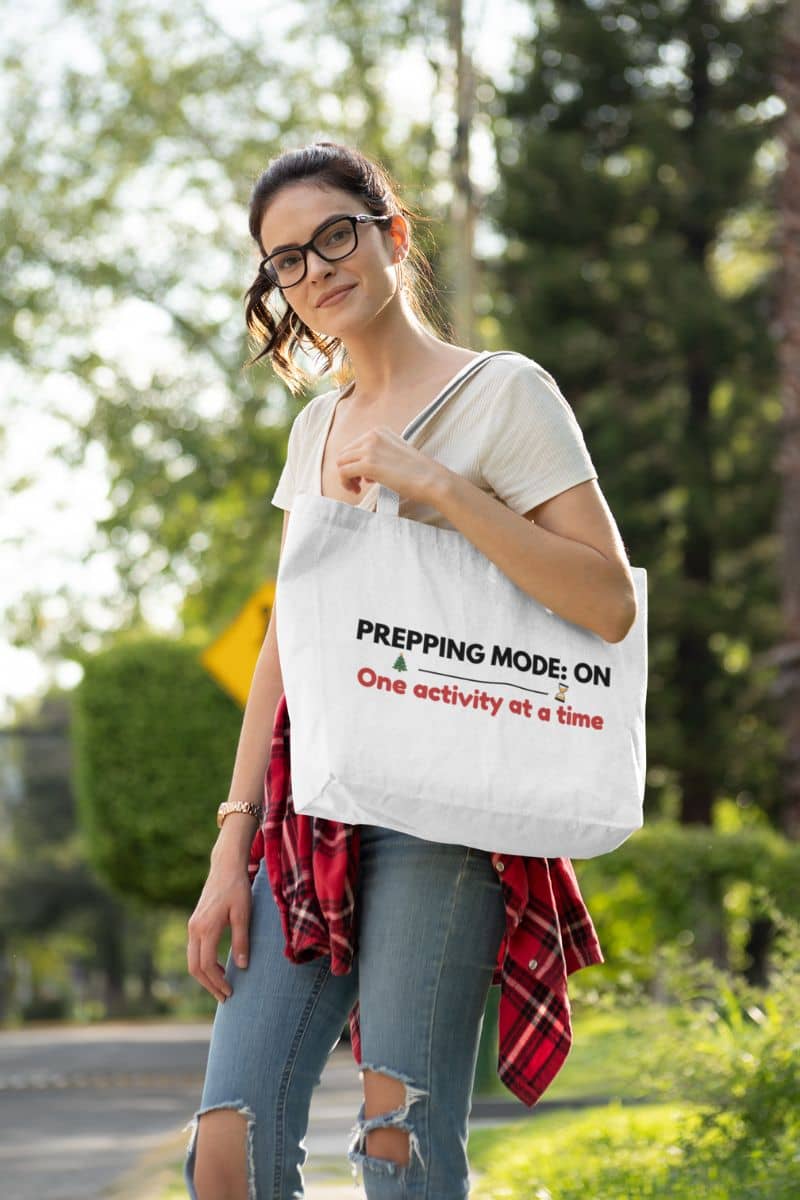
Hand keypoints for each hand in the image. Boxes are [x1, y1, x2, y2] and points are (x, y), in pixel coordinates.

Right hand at [186, 863, 252, 1003]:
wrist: (226, 867)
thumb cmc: (237, 888)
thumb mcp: (243, 914)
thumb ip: (241, 940)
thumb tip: (242, 967)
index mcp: (206, 928)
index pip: (206, 965)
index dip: (217, 982)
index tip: (230, 992)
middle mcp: (194, 929)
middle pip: (194, 967)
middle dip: (209, 985)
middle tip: (225, 997)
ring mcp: (192, 926)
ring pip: (192, 960)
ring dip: (206, 976)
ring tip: (223, 986)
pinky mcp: (195, 922)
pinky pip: (195, 950)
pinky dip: (204, 963)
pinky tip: (220, 967)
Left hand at [335, 426, 445, 503]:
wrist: (431, 479)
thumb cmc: (417, 472)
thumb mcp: (395, 454)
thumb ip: (378, 456)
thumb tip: (361, 471)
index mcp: (379, 431)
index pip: (353, 446)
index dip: (355, 463)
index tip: (364, 477)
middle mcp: (372, 436)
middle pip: (344, 453)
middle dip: (348, 470)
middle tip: (359, 485)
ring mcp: (369, 449)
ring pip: (340, 462)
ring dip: (346, 478)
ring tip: (357, 489)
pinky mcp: (368, 464)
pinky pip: (343, 472)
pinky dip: (346, 483)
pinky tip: (357, 491)